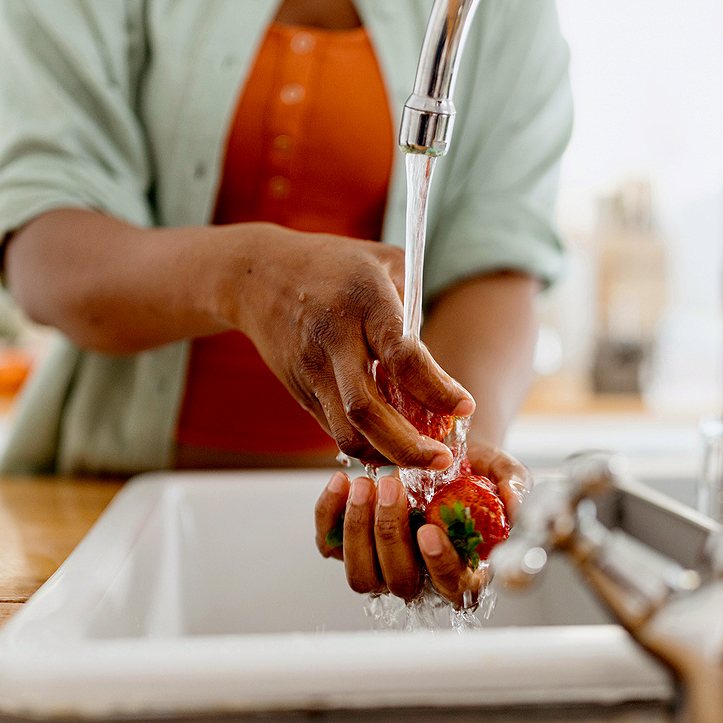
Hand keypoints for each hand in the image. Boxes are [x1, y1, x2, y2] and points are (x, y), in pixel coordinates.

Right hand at [232, 227, 473, 468]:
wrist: (257, 275)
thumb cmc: (335, 265)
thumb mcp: (385, 263)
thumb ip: (415, 310)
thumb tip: (440, 368)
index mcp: (363, 302)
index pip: (402, 357)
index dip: (436, 389)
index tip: (465, 406)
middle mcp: (333, 340)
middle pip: (366, 410)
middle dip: (408, 445)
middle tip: (442, 459)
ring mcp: (312, 370)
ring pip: (346, 432)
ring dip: (387, 455)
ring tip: (422, 459)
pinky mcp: (300, 391)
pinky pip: (336, 430)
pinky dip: (368, 445)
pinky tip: (393, 444)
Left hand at [314, 442, 530, 606]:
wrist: (439, 454)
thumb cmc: (475, 473)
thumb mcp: (502, 472)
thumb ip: (514, 486)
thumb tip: (515, 506)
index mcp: (464, 571)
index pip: (453, 587)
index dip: (440, 564)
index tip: (429, 530)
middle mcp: (421, 578)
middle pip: (400, 582)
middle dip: (391, 535)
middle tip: (392, 486)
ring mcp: (382, 567)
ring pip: (361, 576)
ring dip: (358, 531)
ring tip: (365, 484)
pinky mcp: (349, 547)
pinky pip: (329, 545)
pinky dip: (328, 515)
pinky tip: (340, 482)